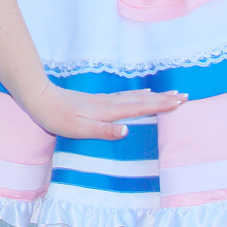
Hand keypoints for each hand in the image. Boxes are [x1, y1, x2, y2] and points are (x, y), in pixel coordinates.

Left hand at [19, 79, 185, 140]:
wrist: (42, 100)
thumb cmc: (59, 119)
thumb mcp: (80, 130)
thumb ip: (104, 131)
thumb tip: (127, 131)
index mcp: (109, 111)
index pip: (140, 108)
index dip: (161, 105)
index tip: (179, 102)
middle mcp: (110, 103)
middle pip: (142, 100)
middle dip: (164, 99)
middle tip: (184, 96)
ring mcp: (104, 101)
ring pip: (135, 97)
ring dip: (154, 97)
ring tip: (170, 95)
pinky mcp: (98, 101)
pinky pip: (126, 97)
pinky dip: (139, 96)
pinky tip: (141, 94)